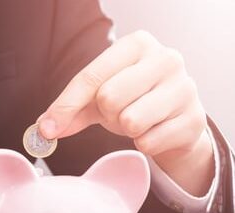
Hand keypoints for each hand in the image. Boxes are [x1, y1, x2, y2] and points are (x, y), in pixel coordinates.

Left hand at [39, 30, 213, 195]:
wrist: (177, 119)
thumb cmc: (134, 99)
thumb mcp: (98, 98)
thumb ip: (70, 110)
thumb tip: (43, 128)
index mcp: (137, 44)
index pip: (90, 77)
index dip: (65, 105)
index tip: (47, 129)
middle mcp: (166, 59)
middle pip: (109, 97)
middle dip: (107, 113)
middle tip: (119, 111)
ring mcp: (185, 88)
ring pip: (131, 121)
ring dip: (126, 129)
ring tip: (137, 120)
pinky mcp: (194, 121)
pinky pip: (148, 143)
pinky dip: (144, 143)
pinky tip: (155, 131)